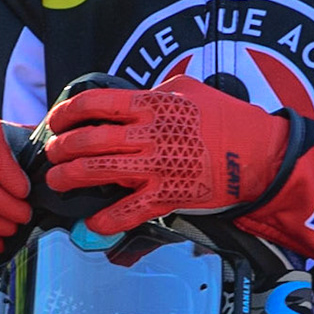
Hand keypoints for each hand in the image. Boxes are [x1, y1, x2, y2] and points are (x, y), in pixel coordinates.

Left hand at [43, 75, 289, 234]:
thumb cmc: (227, 118)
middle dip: (61, 150)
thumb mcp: (189, 89)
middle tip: (53, 155)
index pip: (93, 104)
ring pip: (96, 172)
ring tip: (58, 181)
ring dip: (69, 178)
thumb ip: (156, 92)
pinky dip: (105, 221)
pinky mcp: (166, 196)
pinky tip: (91, 224)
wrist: (260, 154)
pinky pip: (127, 211)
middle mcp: (147, 135)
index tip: (57, 122)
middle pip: (87, 141)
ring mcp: (155, 167)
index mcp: (150, 105)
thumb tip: (132, 96)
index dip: (67, 114)